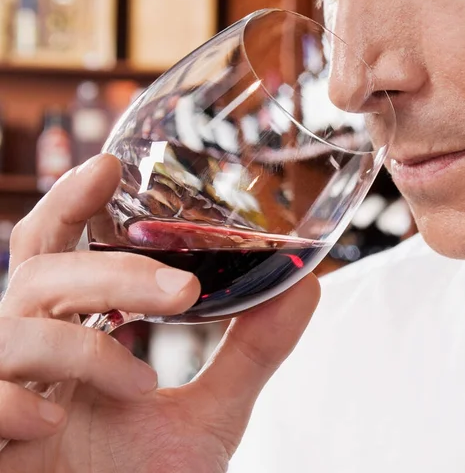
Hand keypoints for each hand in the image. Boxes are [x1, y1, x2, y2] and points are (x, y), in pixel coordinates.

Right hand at [0, 155, 319, 472]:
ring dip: (86, 349)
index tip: (109, 165)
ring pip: (14, 327)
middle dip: (110, 272)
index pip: (56, 249)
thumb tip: (307, 283)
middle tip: (182, 291)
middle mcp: (31, 355)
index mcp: (74, 336)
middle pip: (41, 272)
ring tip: (142, 384)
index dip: (71, 202)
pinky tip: (55, 427)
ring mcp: (1, 394)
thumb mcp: (208, 416)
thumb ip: (251, 350)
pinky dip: (17, 403)